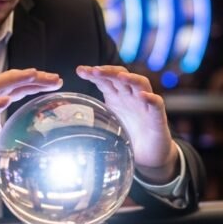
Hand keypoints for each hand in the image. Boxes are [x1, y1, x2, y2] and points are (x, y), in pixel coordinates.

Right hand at [0, 69, 61, 196]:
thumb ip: (13, 136)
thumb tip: (35, 146)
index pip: (17, 87)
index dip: (37, 83)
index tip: (57, 81)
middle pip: (10, 81)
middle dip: (33, 77)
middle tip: (55, 77)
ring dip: (14, 79)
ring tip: (33, 75)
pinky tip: (6, 101)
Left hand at [76, 65, 177, 182]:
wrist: (150, 153)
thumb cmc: (129, 135)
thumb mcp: (108, 123)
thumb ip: (93, 115)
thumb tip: (64, 120)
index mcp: (117, 96)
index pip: (105, 79)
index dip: (94, 73)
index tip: (80, 70)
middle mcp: (131, 95)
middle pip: (121, 75)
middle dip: (108, 71)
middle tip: (94, 71)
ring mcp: (145, 104)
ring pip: (140, 83)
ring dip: (130, 78)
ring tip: (119, 76)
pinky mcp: (157, 116)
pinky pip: (157, 103)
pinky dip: (151, 98)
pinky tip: (144, 96)